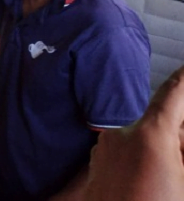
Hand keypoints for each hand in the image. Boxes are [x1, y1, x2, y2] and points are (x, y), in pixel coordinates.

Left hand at [84, 66, 183, 200]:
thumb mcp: (182, 179)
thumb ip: (181, 150)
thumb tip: (176, 141)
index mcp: (151, 134)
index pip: (175, 92)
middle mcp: (123, 134)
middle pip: (164, 120)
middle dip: (179, 133)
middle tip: (176, 165)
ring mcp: (106, 148)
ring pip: (146, 136)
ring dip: (164, 148)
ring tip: (168, 177)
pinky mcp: (99, 163)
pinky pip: (129, 150)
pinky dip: (147, 157)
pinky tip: (154, 182)